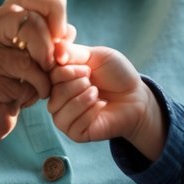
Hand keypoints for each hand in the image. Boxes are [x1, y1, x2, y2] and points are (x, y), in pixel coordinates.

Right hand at [0, 0, 74, 146]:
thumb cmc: (15, 81)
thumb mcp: (37, 55)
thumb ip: (52, 39)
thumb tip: (68, 31)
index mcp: (0, 16)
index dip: (54, 10)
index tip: (63, 35)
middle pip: (28, 20)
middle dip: (49, 46)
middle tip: (53, 64)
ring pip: (28, 57)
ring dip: (44, 77)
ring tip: (40, 86)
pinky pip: (22, 83)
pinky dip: (34, 93)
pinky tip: (25, 97)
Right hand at [48, 43, 163, 157]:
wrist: (136, 95)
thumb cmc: (116, 74)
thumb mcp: (96, 55)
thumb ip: (72, 52)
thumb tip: (55, 49)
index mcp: (59, 79)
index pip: (48, 76)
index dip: (67, 71)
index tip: (88, 69)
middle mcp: (58, 98)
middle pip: (54, 93)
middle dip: (77, 84)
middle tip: (94, 82)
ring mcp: (65, 117)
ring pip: (59, 111)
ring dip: (83, 99)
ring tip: (97, 93)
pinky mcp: (76, 133)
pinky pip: (72, 126)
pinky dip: (90, 113)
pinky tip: (101, 106)